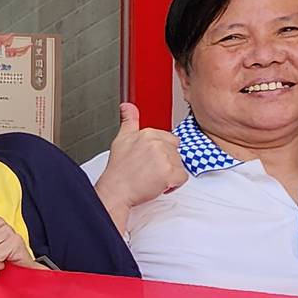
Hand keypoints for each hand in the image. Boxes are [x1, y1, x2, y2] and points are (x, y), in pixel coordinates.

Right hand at [96, 101, 186, 221]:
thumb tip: (127, 106)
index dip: (161, 153)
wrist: (115, 191)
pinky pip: (182, 178)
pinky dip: (173, 185)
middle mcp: (157, 142)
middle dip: (165, 163)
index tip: (149, 161)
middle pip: (176, 153)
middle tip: (149, 171)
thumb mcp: (121, 139)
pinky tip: (159, 184)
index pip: (169, 140)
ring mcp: (164, 157)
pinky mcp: (169, 173)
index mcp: (148, 133)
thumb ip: (128, 120)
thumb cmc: (118, 170)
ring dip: (169, 174)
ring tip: (151, 178)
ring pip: (179, 165)